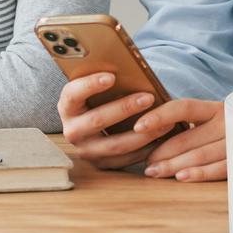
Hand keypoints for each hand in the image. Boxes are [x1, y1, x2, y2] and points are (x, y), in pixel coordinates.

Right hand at [58, 72, 176, 168]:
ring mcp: (86, 150)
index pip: (73, 94)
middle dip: (125, 108)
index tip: (112, 76)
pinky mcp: (102, 164)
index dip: (90, 85)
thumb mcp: (95, 87)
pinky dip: (146, 148)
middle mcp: (72, 130)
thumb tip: (128, 68)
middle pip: (98, 120)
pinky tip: (162, 136)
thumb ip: (106, 79)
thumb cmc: (99, 97)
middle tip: (149, 97)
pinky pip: (126, 159)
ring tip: (165, 121)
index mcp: (67, 106)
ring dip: (143, 133)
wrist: (92, 124)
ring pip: (116, 144)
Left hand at [137, 99, 225, 181]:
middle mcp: (226, 122)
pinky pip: (218, 169)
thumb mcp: (212, 118)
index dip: (159, 116)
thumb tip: (147, 128)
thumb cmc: (230, 128)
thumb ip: (188, 122)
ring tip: (153, 172)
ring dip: (173, 165)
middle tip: (144, 162)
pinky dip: (199, 173)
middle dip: (161, 150)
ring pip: (199, 154)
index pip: (183, 107)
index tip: (137, 126)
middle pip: (188, 136)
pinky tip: (180, 177)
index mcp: (214, 107)